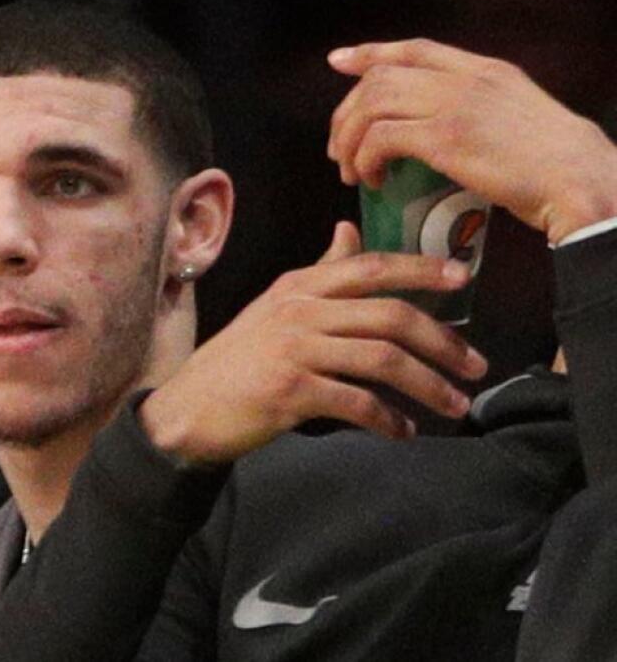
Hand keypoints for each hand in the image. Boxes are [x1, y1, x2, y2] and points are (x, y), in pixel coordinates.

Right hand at [140, 222, 487, 463]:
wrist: (188, 409)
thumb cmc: (237, 362)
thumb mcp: (275, 306)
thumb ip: (319, 272)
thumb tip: (350, 231)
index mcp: (299, 286)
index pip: (370, 268)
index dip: (420, 269)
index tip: (461, 277)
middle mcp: (298, 311)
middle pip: (390, 316)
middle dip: (443, 342)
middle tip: (475, 366)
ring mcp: (294, 350)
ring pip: (382, 360)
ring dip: (428, 385)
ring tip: (453, 405)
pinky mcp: (290, 392)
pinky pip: (357, 403)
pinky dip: (388, 420)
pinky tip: (403, 431)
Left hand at [327, 38, 616, 243]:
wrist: (580, 181)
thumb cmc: (554, 167)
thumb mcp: (518, 118)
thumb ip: (481, 112)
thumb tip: (443, 133)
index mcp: (485, 71)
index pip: (415, 49)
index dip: (371, 53)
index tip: (339, 62)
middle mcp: (467, 80)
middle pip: (382, 78)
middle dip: (348, 113)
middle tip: (339, 149)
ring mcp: (455, 105)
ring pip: (373, 104)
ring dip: (350, 139)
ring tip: (350, 170)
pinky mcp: (446, 138)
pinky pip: (381, 138)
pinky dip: (365, 159)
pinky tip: (371, 180)